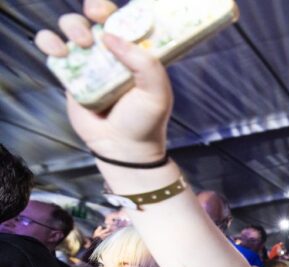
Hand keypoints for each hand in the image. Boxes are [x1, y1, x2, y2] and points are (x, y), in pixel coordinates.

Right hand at [34, 0, 171, 160]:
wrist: (123, 149)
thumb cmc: (145, 122)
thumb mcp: (157, 92)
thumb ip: (145, 62)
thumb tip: (111, 37)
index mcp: (136, 53)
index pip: (123, 21)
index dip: (113, 11)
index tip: (106, 13)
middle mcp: (112, 54)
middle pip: (95, 18)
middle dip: (91, 12)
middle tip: (93, 25)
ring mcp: (90, 63)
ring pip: (72, 28)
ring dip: (72, 26)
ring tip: (81, 46)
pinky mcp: (70, 76)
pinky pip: (54, 49)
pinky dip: (50, 42)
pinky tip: (58, 52)